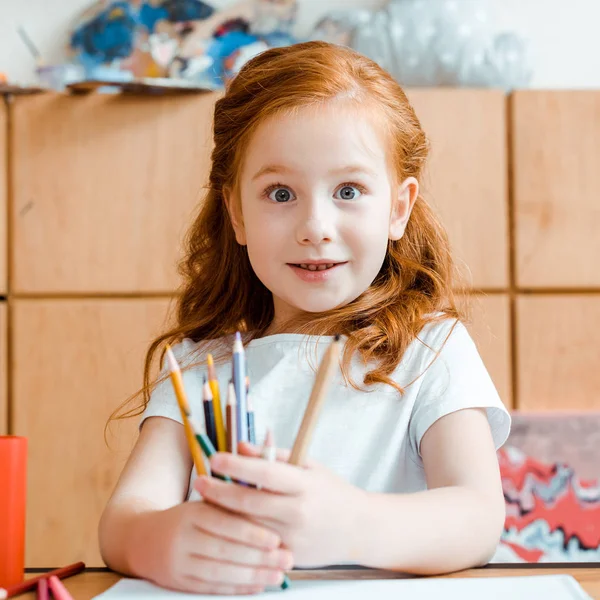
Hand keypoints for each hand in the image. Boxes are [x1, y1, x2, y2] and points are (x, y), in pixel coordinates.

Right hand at [129, 500, 292, 594]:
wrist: (143, 538)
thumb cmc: (185, 518)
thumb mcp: (202, 503)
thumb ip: (230, 504)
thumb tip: (267, 504)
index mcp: (191, 514)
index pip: (225, 523)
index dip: (252, 532)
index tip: (277, 538)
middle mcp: (182, 539)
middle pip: (225, 551)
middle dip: (260, 557)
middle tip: (286, 559)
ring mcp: (179, 563)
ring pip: (220, 573)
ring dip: (253, 575)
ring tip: (278, 575)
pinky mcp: (179, 583)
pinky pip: (211, 588)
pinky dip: (237, 589)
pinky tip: (257, 585)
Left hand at [195, 443, 366, 566]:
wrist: (359, 530)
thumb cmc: (332, 491)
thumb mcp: (309, 465)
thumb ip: (274, 456)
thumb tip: (241, 446)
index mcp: (305, 485)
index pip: (265, 473)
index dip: (237, 465)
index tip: (215, 458)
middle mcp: (299, 512)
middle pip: (250, 502)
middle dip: (219, 491)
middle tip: (199, 481)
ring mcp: (293, 538)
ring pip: (248, 527)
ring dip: (222, 513)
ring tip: (204, 500)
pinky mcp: (289, 557)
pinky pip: (257, 545)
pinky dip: (237, 533)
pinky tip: (222, 523)